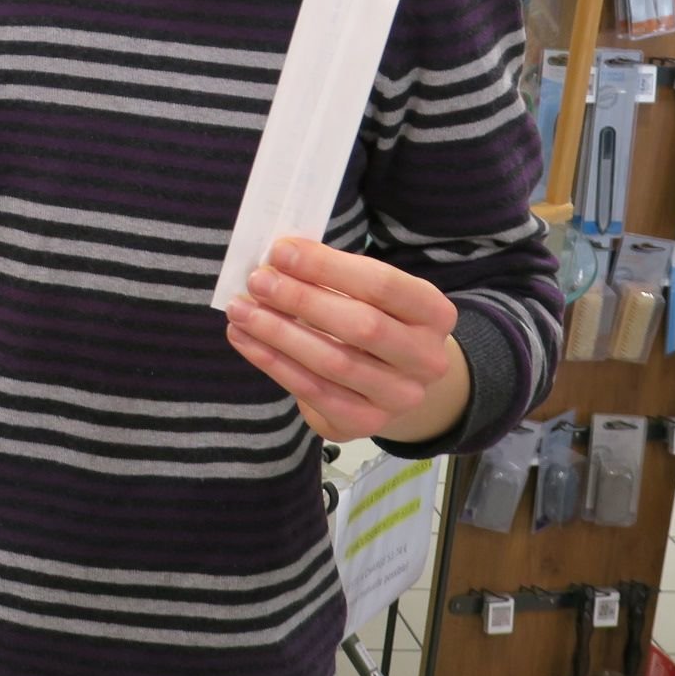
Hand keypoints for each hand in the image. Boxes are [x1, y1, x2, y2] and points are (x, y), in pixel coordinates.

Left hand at [225, 238, 464, 443]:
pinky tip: (244, 339)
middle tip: (257, 281)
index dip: (328, 267)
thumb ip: (332, 275)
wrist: (395, 381)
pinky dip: (272, 363)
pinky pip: (313, 392)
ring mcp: (400, 397)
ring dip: (278, 333)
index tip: (281, 251)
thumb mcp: (369, 293)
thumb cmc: (374, 319)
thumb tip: (278, 257)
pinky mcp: (366, 424)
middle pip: (361, 326)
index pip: (382, 284)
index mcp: (434, 312)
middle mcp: (426, 359)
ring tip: (240, 310)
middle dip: (301, 300)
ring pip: (333, 362)